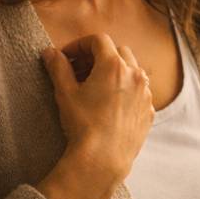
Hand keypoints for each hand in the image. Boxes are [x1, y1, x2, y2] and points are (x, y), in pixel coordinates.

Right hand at [41, 34, 154, 186]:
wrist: (104, 157)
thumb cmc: (83, 124)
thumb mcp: (65, 93)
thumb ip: (58, 67)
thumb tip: (50, 52)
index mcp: (115, 66)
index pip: (98, 40)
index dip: (79, 45)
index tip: (66, 58)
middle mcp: (136, 75)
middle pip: (118, 52)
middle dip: (97, 56)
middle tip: (78, 71)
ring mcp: (146, 93)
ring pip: (133, 70)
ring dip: (114, 71)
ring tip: (93, 87)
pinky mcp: (149, 110)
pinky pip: (139, 91)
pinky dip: (125, 90)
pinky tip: (109, 104)